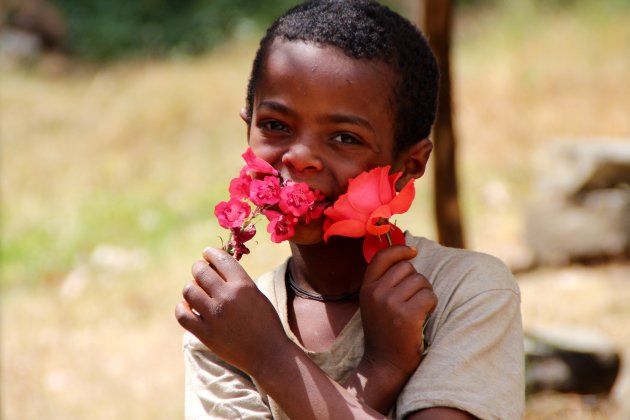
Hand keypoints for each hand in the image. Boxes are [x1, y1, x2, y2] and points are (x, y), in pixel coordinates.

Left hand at [175, 247, 289, 376]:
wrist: (268, 354)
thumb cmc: (266, 322)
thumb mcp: (256, 295)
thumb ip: (237, 281)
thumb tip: (214, 267)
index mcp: (243, 285)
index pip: (220, 259)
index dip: (210, 253)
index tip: (207, 254)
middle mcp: (227, 297)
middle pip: (200, 271)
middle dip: (198, 268)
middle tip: (200, 272)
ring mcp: (214, 316)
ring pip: (189, 290)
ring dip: (191, 287)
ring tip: (196, 291)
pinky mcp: (205, 334)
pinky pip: (182, 314)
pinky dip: (182, 307)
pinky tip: (188, 307)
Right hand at [360, 245, 436, 376]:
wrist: (384, 364)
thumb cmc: (384, 332)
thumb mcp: (374, 303)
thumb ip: (383, 281)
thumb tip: (407, 253)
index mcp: (366, 288)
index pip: (382, 257)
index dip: (399, 249)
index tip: (412, 251)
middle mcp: (376, 293)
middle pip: (407, 268)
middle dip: (416, 280)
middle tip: (413, 299)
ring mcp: (390, 304)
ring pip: (421, 281)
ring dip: (425, 293)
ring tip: (417, 310)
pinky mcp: (407, 315)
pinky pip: (429, 296)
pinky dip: (431, 305)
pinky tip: (422, 317)